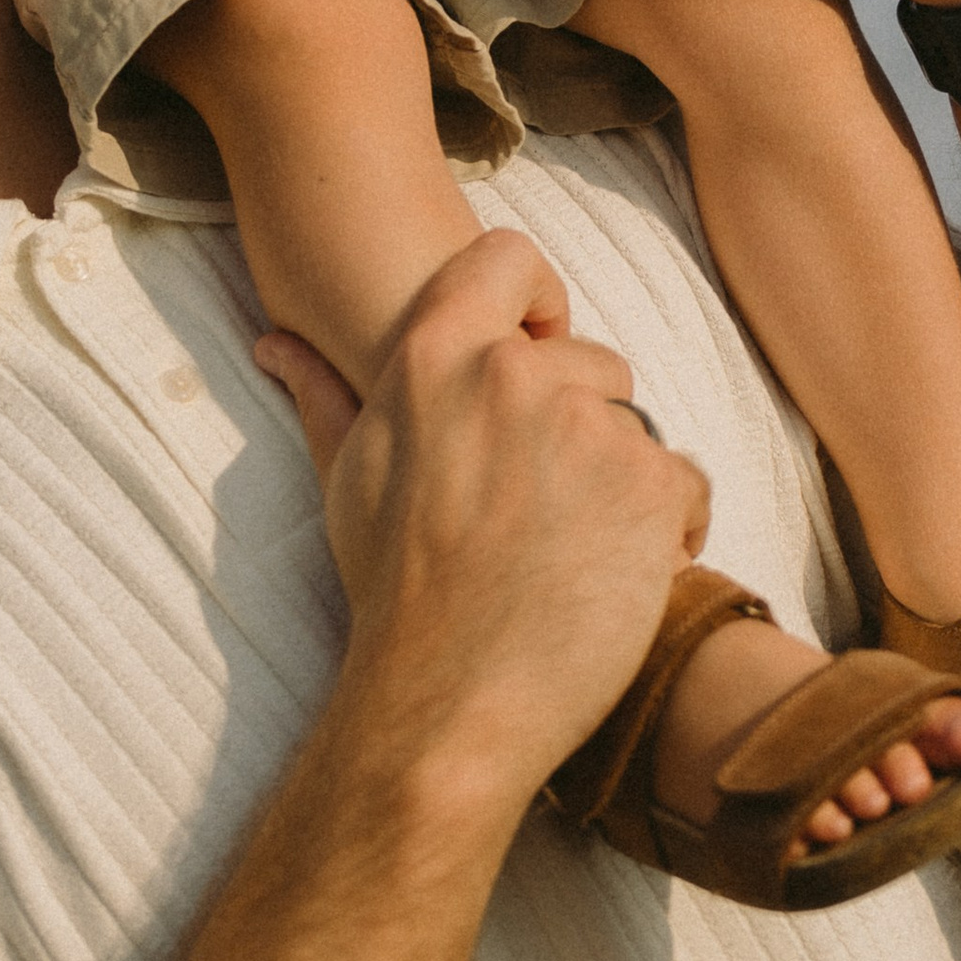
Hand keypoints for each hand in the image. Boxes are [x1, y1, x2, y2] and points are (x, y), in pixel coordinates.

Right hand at [255, 232, 709, 802]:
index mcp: (434, 357)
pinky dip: (667, 529)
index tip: (533, 351)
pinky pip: (684, 482)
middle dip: (580, 426)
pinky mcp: (649, 483)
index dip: (534, 301)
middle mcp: (513, 375)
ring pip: (636, 428)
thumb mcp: (348, 479)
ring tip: (571, 553)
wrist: (449, 703)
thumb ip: (327, 394)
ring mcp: (586, 426)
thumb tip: (276, 338)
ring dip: (620, 483)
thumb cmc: (394, 592)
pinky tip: (619, 577)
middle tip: (538, 509)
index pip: (510, 257)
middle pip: (591, 361)